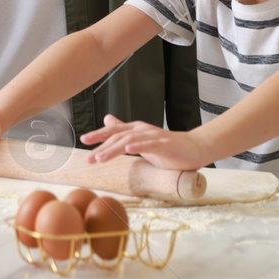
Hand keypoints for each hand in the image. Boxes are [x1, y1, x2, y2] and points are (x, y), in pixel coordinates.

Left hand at [81, 115, 214, 170]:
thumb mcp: (142, 141)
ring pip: (129, 140)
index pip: (113, 131)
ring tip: (100, 158)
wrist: (195, 149)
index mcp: (136, 130)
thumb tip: (107, 120)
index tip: (83, 140)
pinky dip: (138, 145)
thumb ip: (125, 132)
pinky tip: (128, 148)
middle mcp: (142, 130)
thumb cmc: (167, 148)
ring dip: (113, 149)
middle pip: (118, 136)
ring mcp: (154, 136)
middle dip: (101, 146)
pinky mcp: (165, 144)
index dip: (98, 135)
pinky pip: (149, 144)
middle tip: (88, 158)